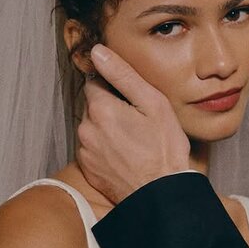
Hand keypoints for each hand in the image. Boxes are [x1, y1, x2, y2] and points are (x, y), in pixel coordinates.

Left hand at [76, 44, 190, 204]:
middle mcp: (86, 129)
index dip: (115, 88)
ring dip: (107, 129)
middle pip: (93, 106)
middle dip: (110, 109)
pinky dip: (105, 149)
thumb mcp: (152, 104)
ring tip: (133, 142)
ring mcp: (85, 151)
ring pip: (92, 128)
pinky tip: (126, 156)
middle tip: (137, 123)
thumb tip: (97, 51)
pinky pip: (93, 149)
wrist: (160, 195)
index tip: (132, 101)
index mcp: (100, 108)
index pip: (95, 82)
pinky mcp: (88, 170)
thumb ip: (123, 74)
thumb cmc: (163, 150)